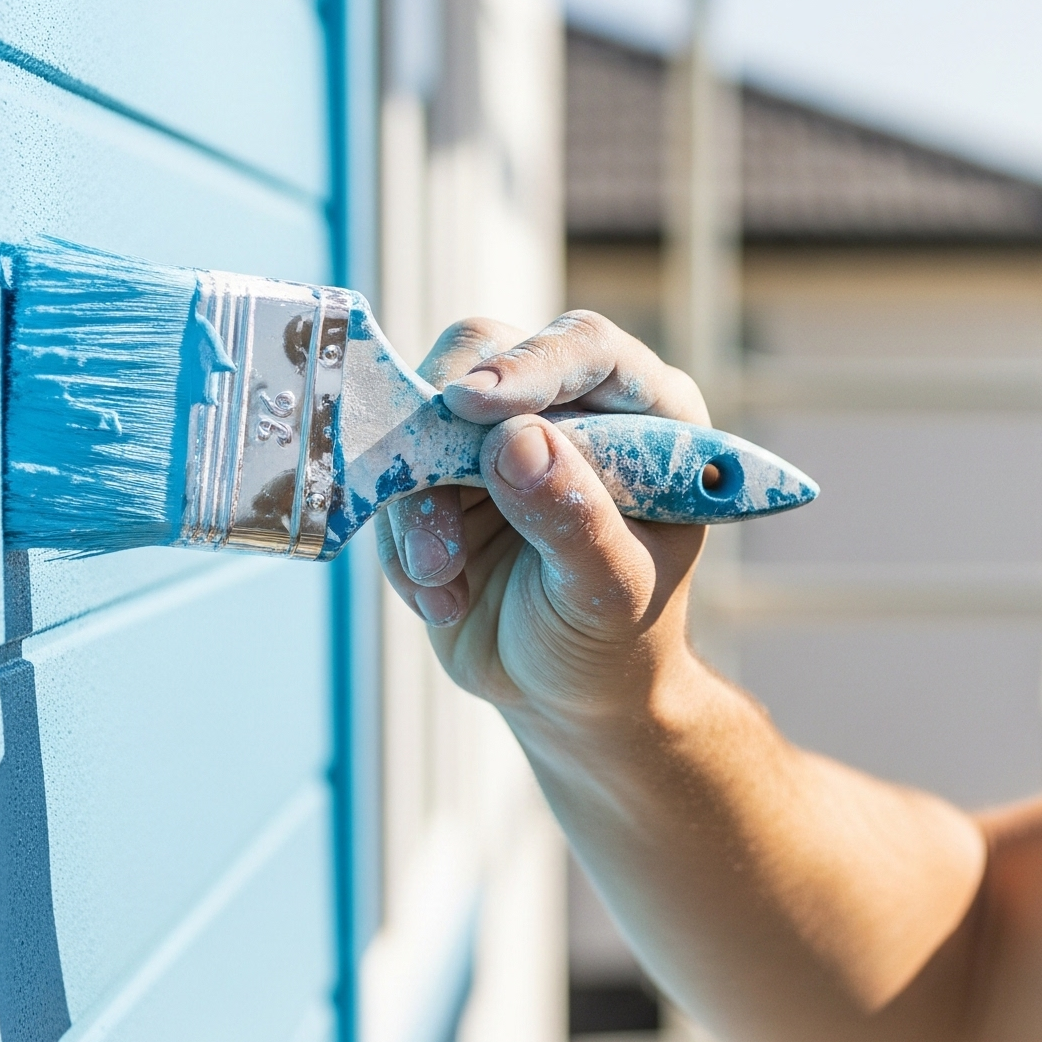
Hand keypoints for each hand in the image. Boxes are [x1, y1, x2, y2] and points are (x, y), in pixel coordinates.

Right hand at [376, 312, 711, 722]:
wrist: (568, 693)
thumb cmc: (615, 640)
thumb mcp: (609, 591)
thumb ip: (573, 516)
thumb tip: (516, 440)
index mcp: (648, 415)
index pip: (590, 348)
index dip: (532, 362)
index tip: (473, 402)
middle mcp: (575, 404)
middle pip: (487, 352)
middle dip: (444, 431)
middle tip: (432, 515)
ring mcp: (503, 432)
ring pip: (423, 413)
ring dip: (417, 503)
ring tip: (441, 581)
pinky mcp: (444, 471)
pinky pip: (392, 474)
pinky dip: (401, 537)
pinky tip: (440, 597)